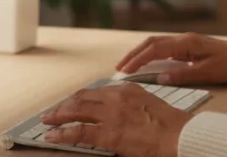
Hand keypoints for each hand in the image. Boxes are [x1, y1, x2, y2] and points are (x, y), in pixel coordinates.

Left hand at [42, 83, 189, 156]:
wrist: (179, 134)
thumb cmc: (170, 125)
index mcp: (126, 90)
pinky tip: (52, 135)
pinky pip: (78, 132)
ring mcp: (111, 115)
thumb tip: (119, 112)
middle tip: (53, 112)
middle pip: (82, 98)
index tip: (70, 103)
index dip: (79, 98)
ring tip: (47, 120)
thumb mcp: (148, 104)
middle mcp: (116, 98)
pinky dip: (62, 133)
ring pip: (76, 111)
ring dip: (58, 115)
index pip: (95, 91)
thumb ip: (131, 104)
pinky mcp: (108, 133)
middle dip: (64, 105)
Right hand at [116, 32, 226, 85]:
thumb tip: (160, 77)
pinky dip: (153, 54)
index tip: (124, 70)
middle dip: (134, 53)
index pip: (154, 49)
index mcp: (186, 42)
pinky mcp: (191, 47)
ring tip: (129, 64)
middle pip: (152, 42)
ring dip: (142, 53)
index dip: (137, 60)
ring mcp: (187, 41)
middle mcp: (184, 38)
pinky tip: (149, 63)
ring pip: (158, 43)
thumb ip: (182, 75)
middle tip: (119, 67)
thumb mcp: (207, 73)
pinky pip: (166, 48)